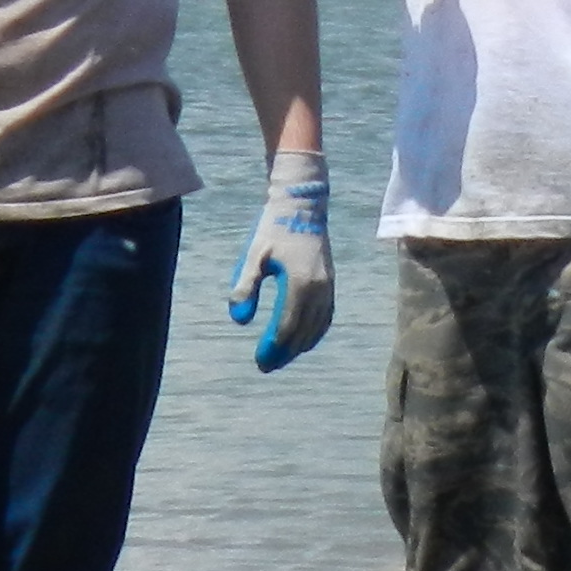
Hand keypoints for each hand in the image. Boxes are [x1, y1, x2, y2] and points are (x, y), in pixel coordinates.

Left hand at [227, 150, 333, 372]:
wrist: (302, 205)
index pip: (287, 326)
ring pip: (317, 327)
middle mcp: (319, 288)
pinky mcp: (331, 283)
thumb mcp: (253, 256)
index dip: (273, 346)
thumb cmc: (273, 228)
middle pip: (303, 332)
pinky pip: (326, 316)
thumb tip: (239, 320)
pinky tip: (302, 339)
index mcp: (300, 283)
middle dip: (285, 352)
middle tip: (266, 365)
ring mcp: (329, 286)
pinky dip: (314, 332)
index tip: (259, 360)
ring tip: (282, 356)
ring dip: (300, 345)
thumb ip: (246, 287)